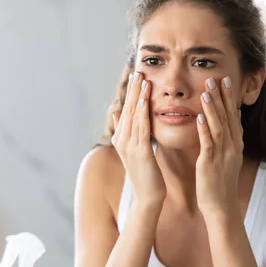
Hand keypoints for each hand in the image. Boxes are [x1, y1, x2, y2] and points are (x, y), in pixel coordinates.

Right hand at [112, 71, 165, 205]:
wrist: (148, 197)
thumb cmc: (146, 175)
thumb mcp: (135, 150)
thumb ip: (127, 131)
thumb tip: (117, 112)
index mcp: (121, 138)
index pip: (126, 110)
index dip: (130, 92)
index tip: (136, 75)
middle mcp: (122, 140)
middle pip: (127, 109)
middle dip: (132, 89)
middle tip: (137, 70)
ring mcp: (129, 146)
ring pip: (133, 116)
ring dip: (137, 96)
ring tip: (141, 79)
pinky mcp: (140, 152)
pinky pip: (140, 128)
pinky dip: (141, 113)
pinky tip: (144, 100)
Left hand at [196, 76, 243, 220]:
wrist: (221, 207)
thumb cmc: (219, 183)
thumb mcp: (224, 158)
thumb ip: (224, 141)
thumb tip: (222, 124)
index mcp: (235, 145)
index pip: (234, 116)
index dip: (230, 98)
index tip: (226, 80)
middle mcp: (232, 147)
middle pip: (228, 117)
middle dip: (222, 97)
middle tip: (217, 78)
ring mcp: (223, 155)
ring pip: (219, 127)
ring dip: (213, 109)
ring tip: (207, 92)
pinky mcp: (211, 164)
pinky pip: (208, 144)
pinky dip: (204, 129)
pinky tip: (199, 117)